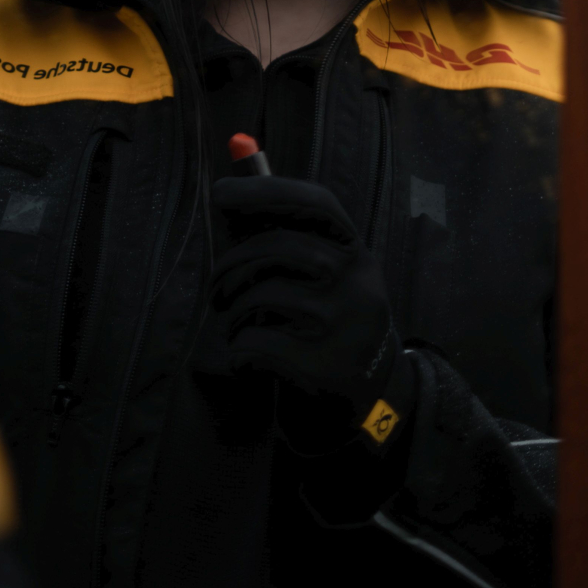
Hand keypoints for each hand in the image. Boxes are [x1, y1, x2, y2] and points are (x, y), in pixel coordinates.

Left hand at [210, 175, 404, 447]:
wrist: (371, 396)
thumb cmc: (328, 321)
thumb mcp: (325, 274)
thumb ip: (284, 234)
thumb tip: (228, 194)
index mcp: (356, 252)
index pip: (316, 203)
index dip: (266, 190)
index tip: (220, 192)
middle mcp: (357, 281)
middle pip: (278, 247)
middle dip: (232, 264)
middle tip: (216, 288)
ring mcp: (343, 324)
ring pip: (261, 295)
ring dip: (236, 311)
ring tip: (238, 324)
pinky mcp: (324, 365)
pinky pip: (256, 341)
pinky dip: (239, 347)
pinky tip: (246, 355)